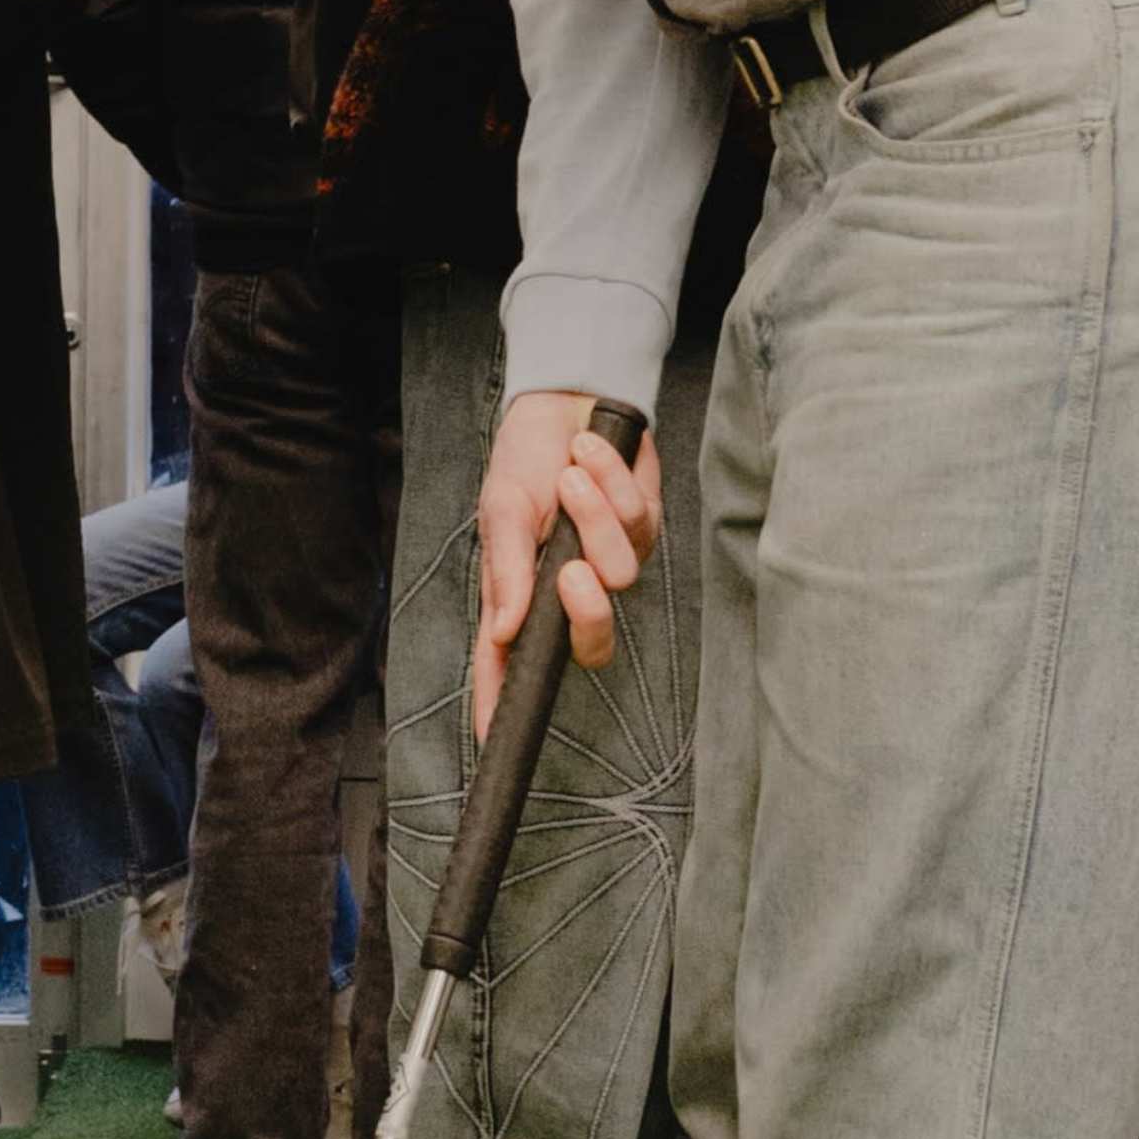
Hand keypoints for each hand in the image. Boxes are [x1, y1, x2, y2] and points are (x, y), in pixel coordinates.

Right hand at [472, 388, 660, 733]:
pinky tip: (591, 455)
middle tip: (570, 570)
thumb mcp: (502, 509)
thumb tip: (501, 631)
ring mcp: (611, 562)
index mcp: (522, 595)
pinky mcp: (645, 529)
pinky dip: (613, 482)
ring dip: (593, 513)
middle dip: (588, 612)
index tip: (492, 739)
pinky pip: (641, 523)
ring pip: (620, 573)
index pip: (509, 665)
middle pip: (592, 644)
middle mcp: (568, 590)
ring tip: (570, 474)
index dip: (502, 706)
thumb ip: (506, 571)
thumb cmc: (525, 459)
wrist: (569, 399)